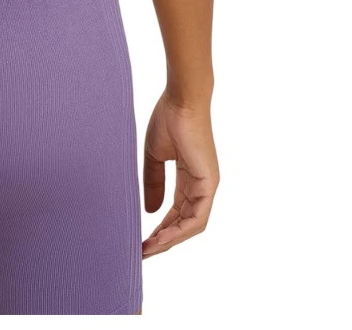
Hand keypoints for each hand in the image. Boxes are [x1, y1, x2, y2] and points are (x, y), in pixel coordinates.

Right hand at [141, 91, 218, 256]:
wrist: (181, 99)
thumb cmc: (168, 119)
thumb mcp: (155, 156)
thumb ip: (153, 183)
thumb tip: (151, 212)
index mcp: (189, 178)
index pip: (176, 212)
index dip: (160, 227)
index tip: (142, 238)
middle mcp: (201, 185)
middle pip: (184, 223)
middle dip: (163, 240)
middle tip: (142, 251)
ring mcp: (207, 186)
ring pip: (191, 225)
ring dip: (170, 240)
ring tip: (148, 249)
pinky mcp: (209, 185)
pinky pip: (197, 218)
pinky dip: (179, 231)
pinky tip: (162, 238)